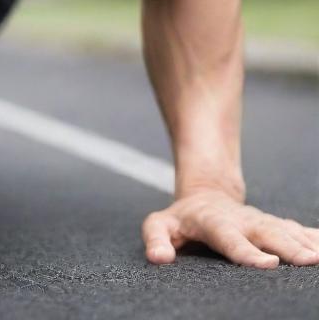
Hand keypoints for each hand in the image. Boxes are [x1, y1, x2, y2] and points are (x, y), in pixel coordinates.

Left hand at [142, 189, 318, 267]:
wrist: (205, 195)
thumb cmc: (181, 218)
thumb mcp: (161, 225)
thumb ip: (156, 239)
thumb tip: (158, 258)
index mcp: (214, 222)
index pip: (230, 238)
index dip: (247, 252)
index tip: (269, 263)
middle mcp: (242, 221)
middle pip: (266, 233)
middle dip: (288, 246)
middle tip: (309, 260)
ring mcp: (261, 222)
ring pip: (286, 231)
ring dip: (306, 243)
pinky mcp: (276, 225)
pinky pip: (299, 231)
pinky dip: (314, 237)